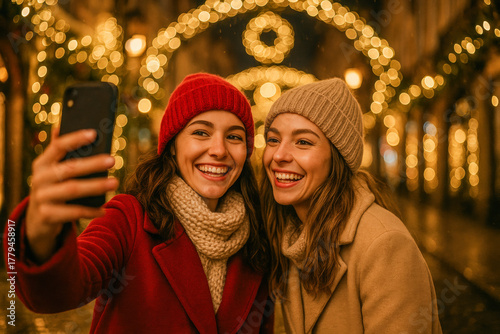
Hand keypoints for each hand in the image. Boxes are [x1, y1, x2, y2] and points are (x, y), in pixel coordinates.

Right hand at [25, 127, 118, 261]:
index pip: (58, 146)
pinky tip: (104, 210)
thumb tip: (60, 125)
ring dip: (96, 186)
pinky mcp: (47, 215)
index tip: (94, 133)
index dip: (75, 139)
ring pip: (73, 189)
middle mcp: (39, 178)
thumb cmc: (52, 188)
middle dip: (93, 164)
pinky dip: (91, 210)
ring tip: (115, 182)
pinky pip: (74, 212)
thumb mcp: (52, 170)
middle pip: (69, 168)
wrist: (36, 220)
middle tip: (113, 160)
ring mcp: (42, 197)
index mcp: (42, 163)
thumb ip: (59, 152)